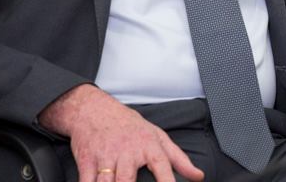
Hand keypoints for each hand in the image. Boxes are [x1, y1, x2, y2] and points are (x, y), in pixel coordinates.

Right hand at [38, 84, 202, 181]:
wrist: (95, 110)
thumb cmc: (131, 127)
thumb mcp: (158, 137)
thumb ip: (179, 159)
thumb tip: (199, 177)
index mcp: (148, 145)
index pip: (161, 164)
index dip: (167, 180)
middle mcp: (127, 151)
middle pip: (127, 179)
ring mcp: (105, 156)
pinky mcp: (87, 160)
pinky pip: (87, 181)